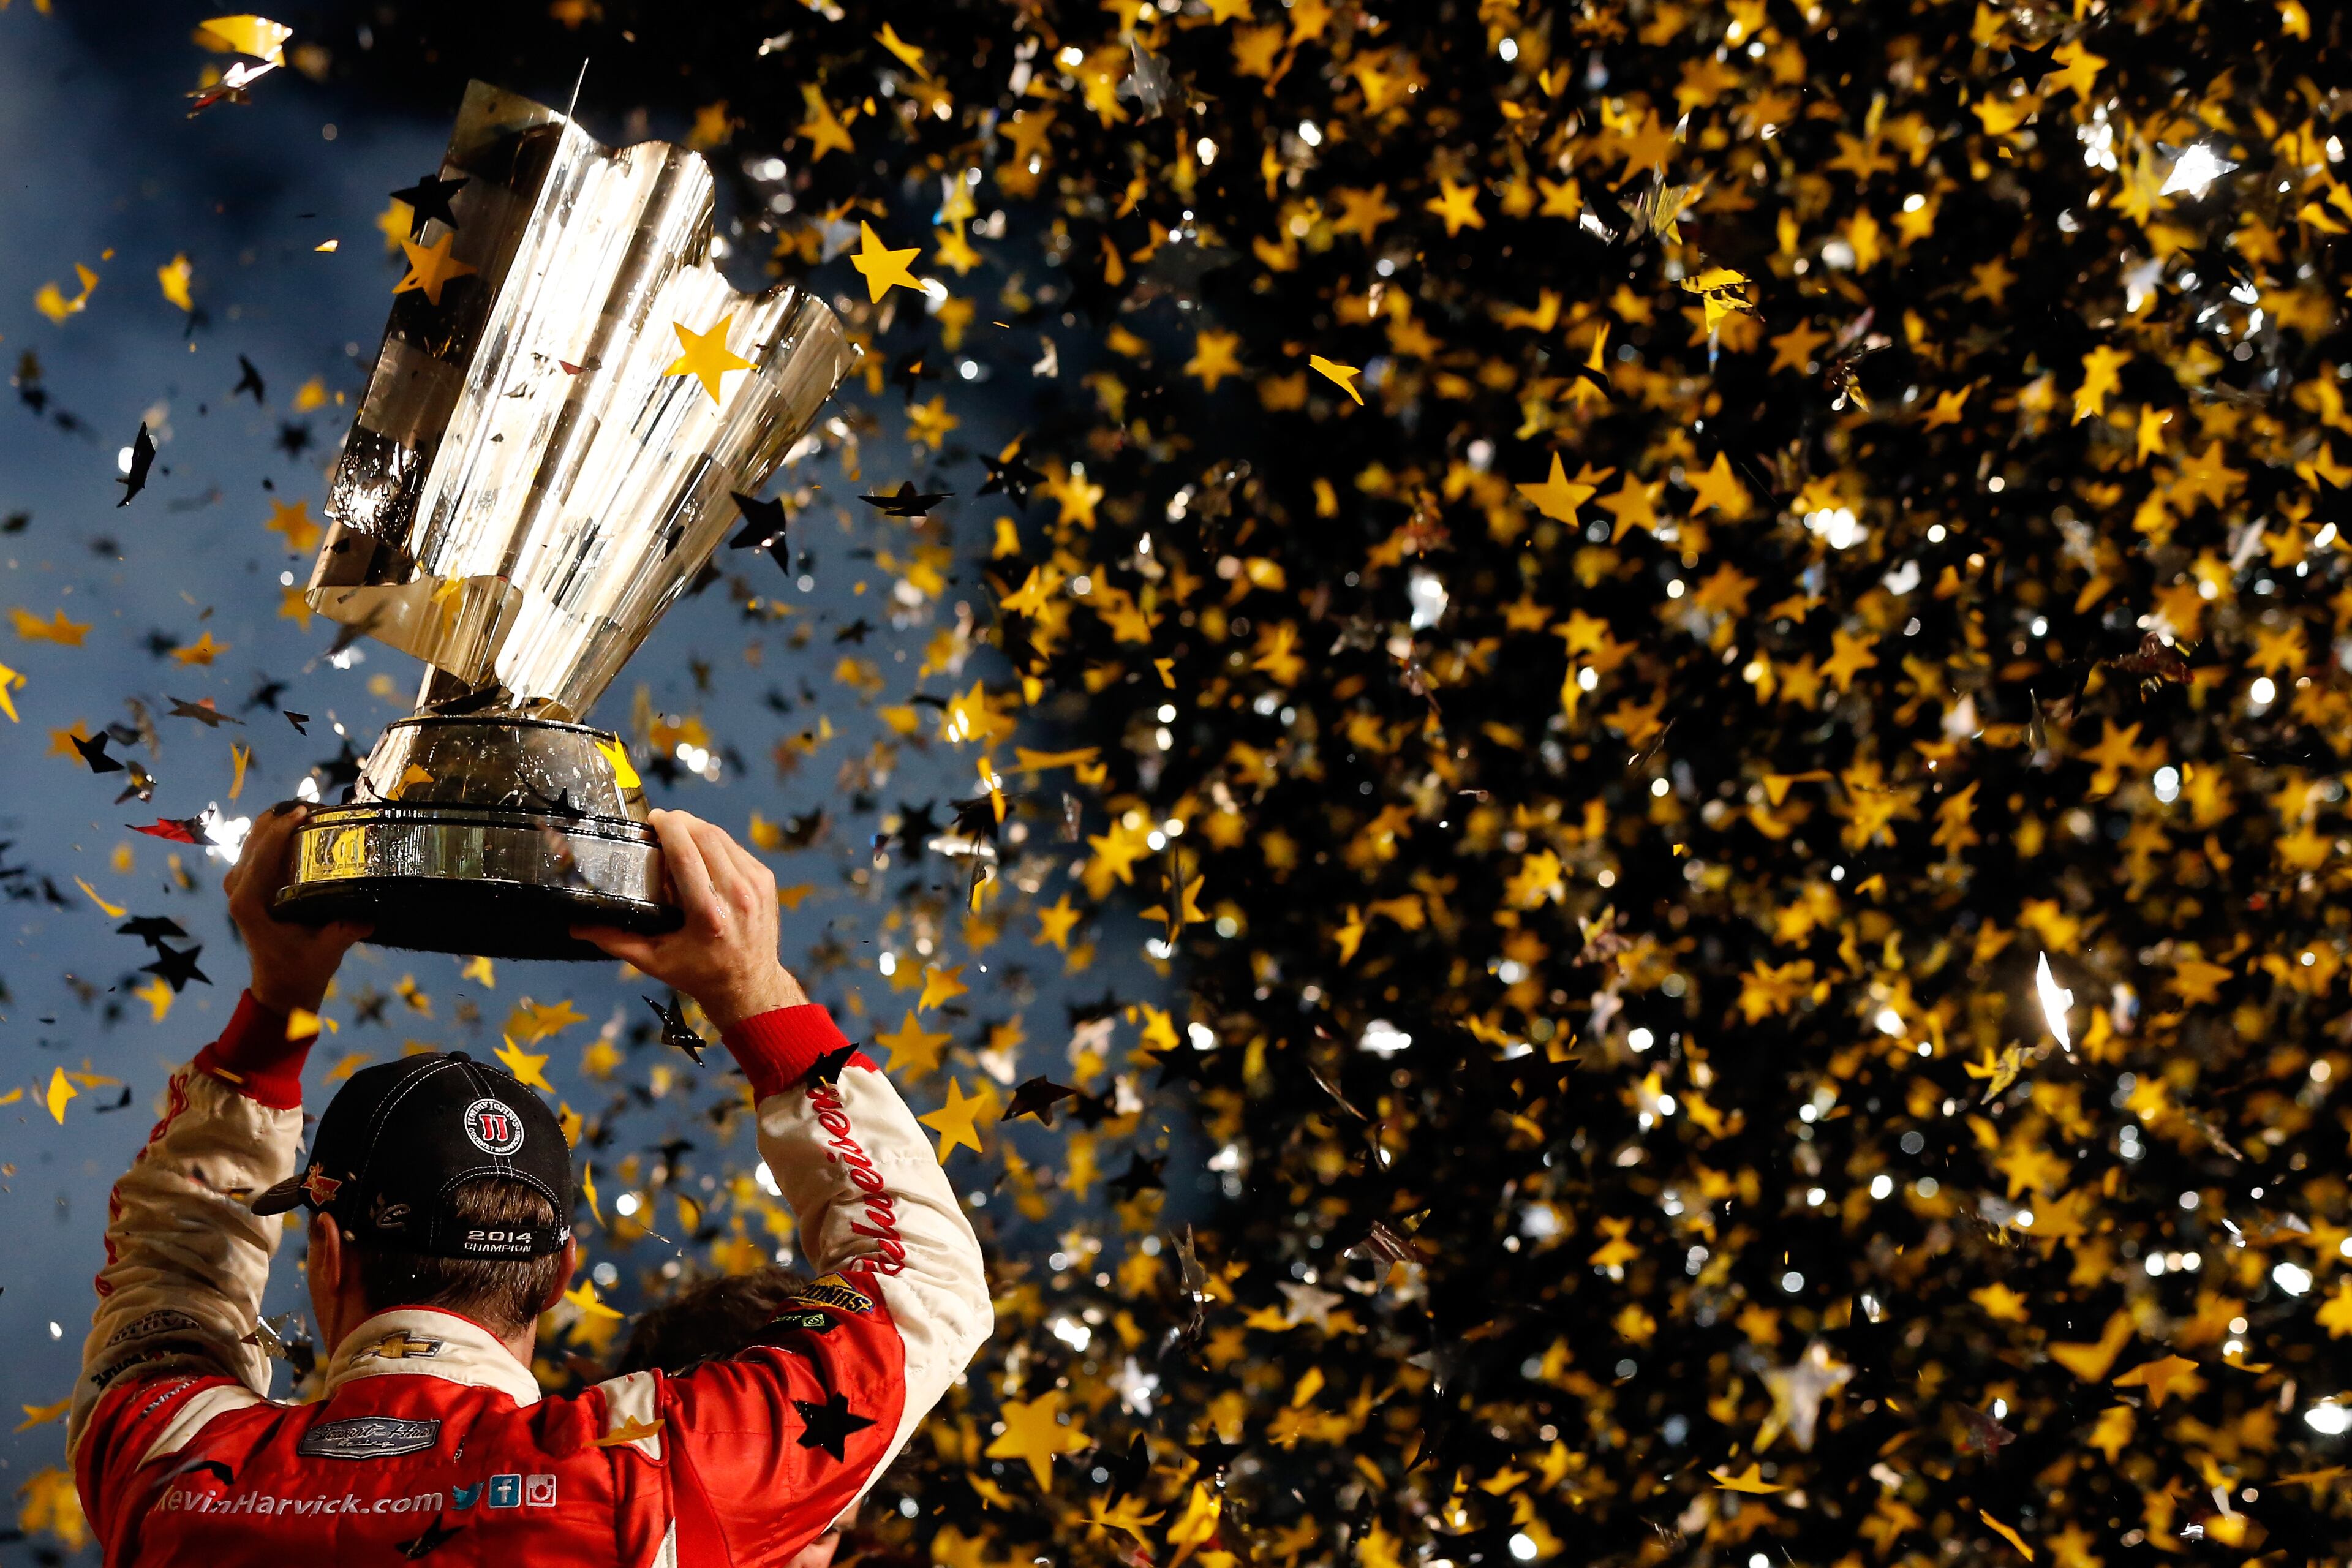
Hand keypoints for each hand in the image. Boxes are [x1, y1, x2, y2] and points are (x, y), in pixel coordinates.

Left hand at [225, 803, 370, 1016]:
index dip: (282, 829)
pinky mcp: (246, 885)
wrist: (281, 986)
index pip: (261, 855)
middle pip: (253, 840)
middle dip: (281, 818)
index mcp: (249, 903)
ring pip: (252, 840)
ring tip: (310, 812)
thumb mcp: (328, 950)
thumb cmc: (302, 969)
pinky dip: (275, 834)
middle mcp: (238, 890)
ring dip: (277, 822)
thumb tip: (370, 912)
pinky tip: (300, 828)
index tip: (306, 811)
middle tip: (316, 806)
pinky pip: (257, 849)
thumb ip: (346, 929)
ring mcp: (239, 886)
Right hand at [572, 809, 806, 1030]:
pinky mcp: (766, 881)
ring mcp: (756, 886)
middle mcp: (737, 895)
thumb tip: (576, 926)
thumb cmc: (699, 973)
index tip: (653, 818)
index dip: (669, 827)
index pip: (687, 853)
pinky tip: (701, 848)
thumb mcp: (654, 961)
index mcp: (708, 914)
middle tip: (661, 822)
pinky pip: (737, 848)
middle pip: (706, 836)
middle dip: (681, 821)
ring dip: (699, 828)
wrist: (749, 985)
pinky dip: (717, 842)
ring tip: (678, 831)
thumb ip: (615, 940)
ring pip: (724, 838)